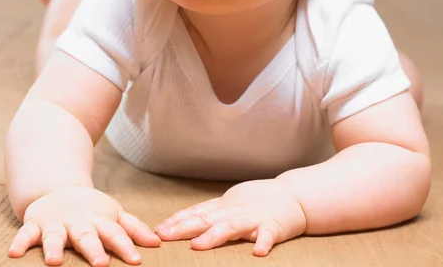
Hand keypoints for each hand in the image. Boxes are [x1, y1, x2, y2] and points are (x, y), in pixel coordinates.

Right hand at [8, 185, 160, 265]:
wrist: (59, 189)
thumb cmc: (92, 209)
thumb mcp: (114, 214)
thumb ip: (134, 228)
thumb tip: (158, 242)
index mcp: (99, 220)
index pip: (115, 234)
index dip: (126, 246)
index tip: (136, 260)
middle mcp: (79, 222)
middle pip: (87, 237)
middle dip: (93, 250)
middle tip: (100, 264)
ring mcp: (57, 223)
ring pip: (56, 236)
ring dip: (55, 247)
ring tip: (54, 262)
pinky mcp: (36, 224)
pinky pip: (26, 234)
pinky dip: (20, 242)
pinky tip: (14, 253)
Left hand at [155, 178, 305, 255]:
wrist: (291, 196)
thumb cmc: (257, 201)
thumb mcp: (230, 203)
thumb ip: (209, 212)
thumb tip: (180, 221)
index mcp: (223, 208)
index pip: (195, 213)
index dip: (176, 221)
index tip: (157, 230)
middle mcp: (234, 212)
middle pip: (205, 219)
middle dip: (183, 228)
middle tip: (164, 236)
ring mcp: (253, 219)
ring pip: (231, 227)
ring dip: (213, 236)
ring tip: (197, 246)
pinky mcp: (272, 227)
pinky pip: (267, 236)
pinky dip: (263, 243)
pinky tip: (258, 253)